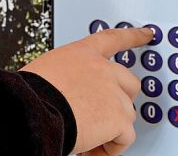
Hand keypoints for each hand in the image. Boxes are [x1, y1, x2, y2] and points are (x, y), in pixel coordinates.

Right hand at [21, 27, 152, 154]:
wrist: (31, 110)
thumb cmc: (30, 93)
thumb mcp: (47, 71)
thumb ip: (67, 75)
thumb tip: (67, 93)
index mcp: (82, 54)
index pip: (113, 39)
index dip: (132, 36)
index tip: (147, 33)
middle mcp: (102, 69)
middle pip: (129, 83)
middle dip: (120, 100)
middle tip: (103, 116)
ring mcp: (113, 94)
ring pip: (126, 115)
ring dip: (110, 128)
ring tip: (87, 138)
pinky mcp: (118, 119)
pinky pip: (125, 138)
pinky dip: (110, 148)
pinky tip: (91, 149)